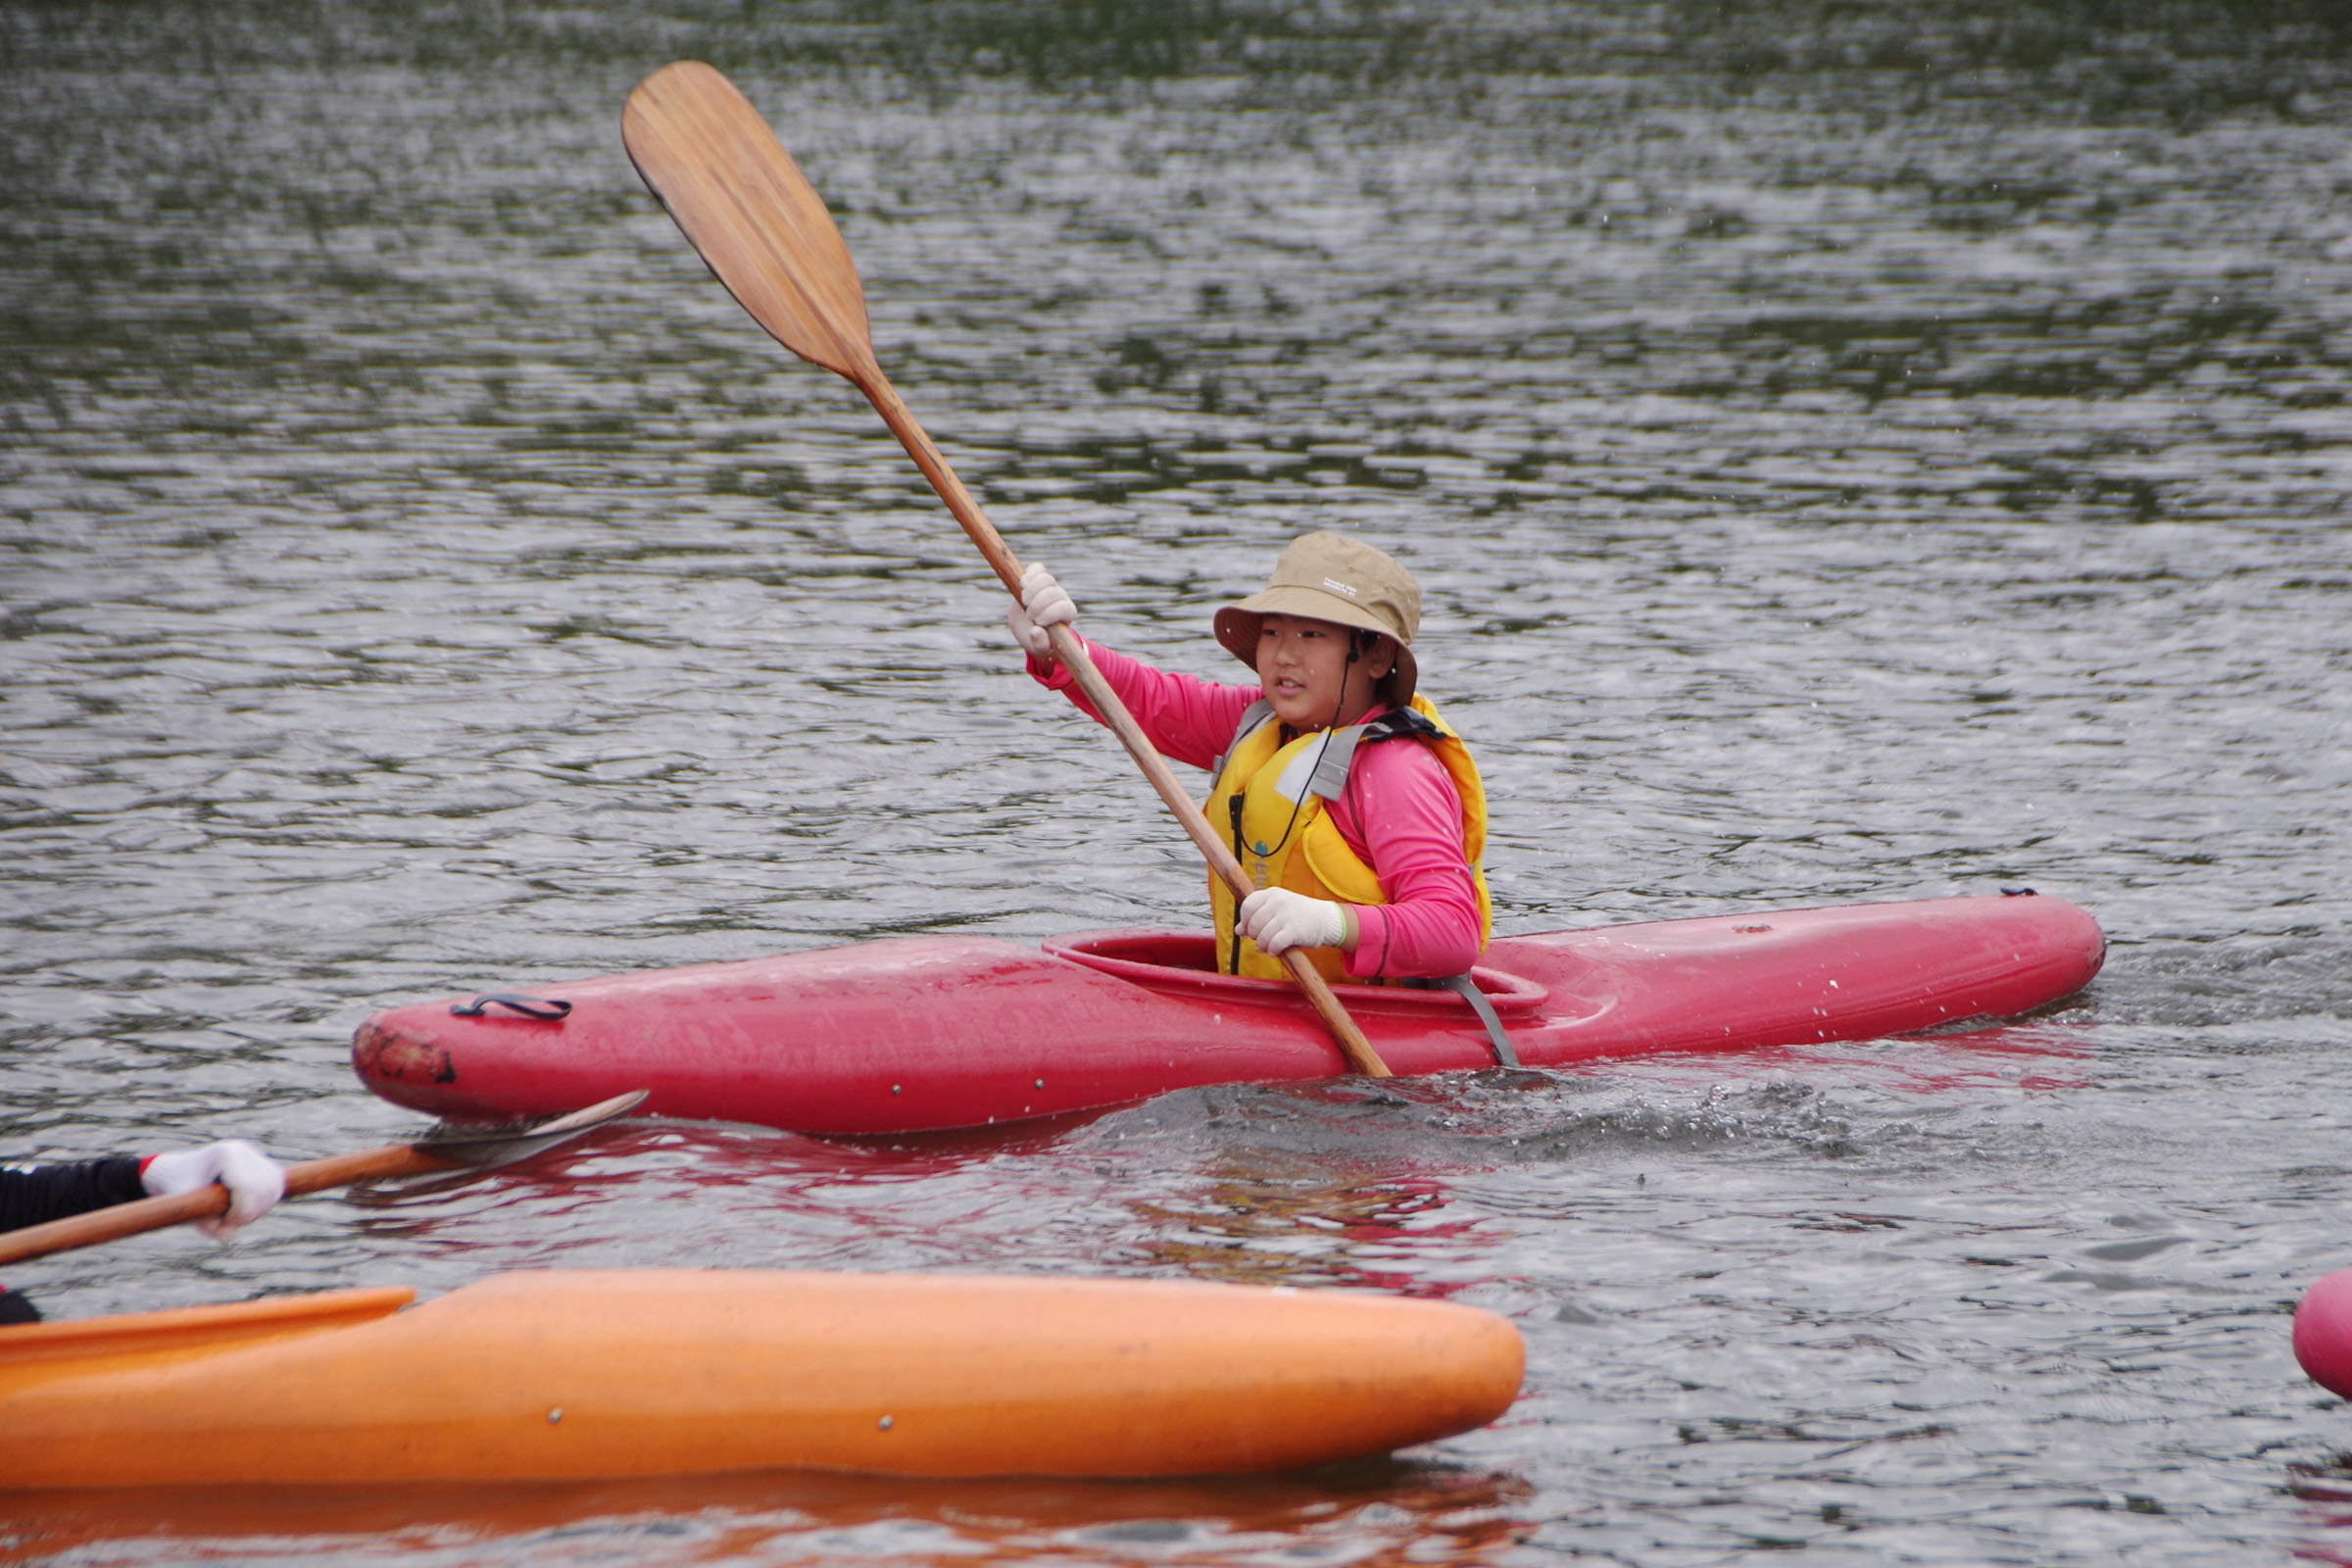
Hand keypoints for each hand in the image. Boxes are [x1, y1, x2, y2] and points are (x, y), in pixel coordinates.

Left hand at [141, 1140, 286, 1238]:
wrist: (179, 1171)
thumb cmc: (179, 1187)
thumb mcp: (184, 1206)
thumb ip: (204, 1224)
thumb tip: (230, 1237)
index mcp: (225, 1154)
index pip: (247, 1187)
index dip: (239, 1213)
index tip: (222, 1223)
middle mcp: (245, 1151)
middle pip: (263, 1190)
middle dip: (248, 1214)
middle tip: (227, 1223)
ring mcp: (256, 1156)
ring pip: (272, 1191)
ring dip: (257, 1212)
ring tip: (233, 1217)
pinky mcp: (263, 1166)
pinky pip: (275, 1189)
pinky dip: (263, 1205)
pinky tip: (245, 1210)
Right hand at [1007, 563, 1076, 658]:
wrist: (1027, 628)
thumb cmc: (1037, 640)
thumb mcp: (1038, 649)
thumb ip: (1040, 645)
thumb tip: (1036, 631)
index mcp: (1066, 614)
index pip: (1064, 607)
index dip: (1050, 613)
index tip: (1038, 622)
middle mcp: (1061, 598)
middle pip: (1053, 592)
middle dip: (1038, 604)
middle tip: (1029, 615)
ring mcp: (1050, 586)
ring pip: (1046, 579)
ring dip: (1032, 590)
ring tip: (1025, 601)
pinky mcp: (1038, 578)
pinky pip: (1037, 568)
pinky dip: (1029, 575)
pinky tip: (1023, 585)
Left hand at [1238, 888, 1352, 954]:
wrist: (1325, 920)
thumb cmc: (1297, 916)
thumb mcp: (1276, 910)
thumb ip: (1257, 917)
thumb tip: (1238, 930)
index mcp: (1271, 893)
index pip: (1247, 906)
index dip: (1245, 921)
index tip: (1250, 930)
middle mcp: (1278, 901)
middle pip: (1253, 924)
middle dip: (1255, 936)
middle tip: (1263, 940)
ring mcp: (1286, 914)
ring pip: (1262, 936)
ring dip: (1263, 946)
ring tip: (1269, 948)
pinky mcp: (1294, 929)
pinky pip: (1274, 944)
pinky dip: (1272, 950)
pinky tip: (1276, 951)